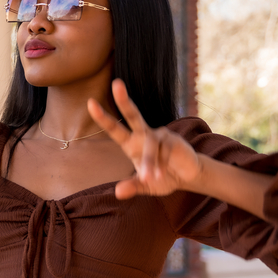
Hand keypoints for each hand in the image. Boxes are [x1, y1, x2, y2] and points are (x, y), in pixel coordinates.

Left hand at [88, 79, 201, 198]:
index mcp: (132, 143)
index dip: (103, 117)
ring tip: (150, 178)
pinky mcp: (173, 139)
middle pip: (133, 115)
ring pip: (149, 146)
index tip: (90, 103)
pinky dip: (161, 164)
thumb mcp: (145, 186)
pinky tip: (163, 173)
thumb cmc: (161, 178)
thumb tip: (118, 193)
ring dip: (148, 163)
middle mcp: (144, 135)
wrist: (186, 178)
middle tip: (116, 84)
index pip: (115, 128)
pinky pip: (164, 151)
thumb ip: (132, 187)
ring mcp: (159, 134)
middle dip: (124, 100)